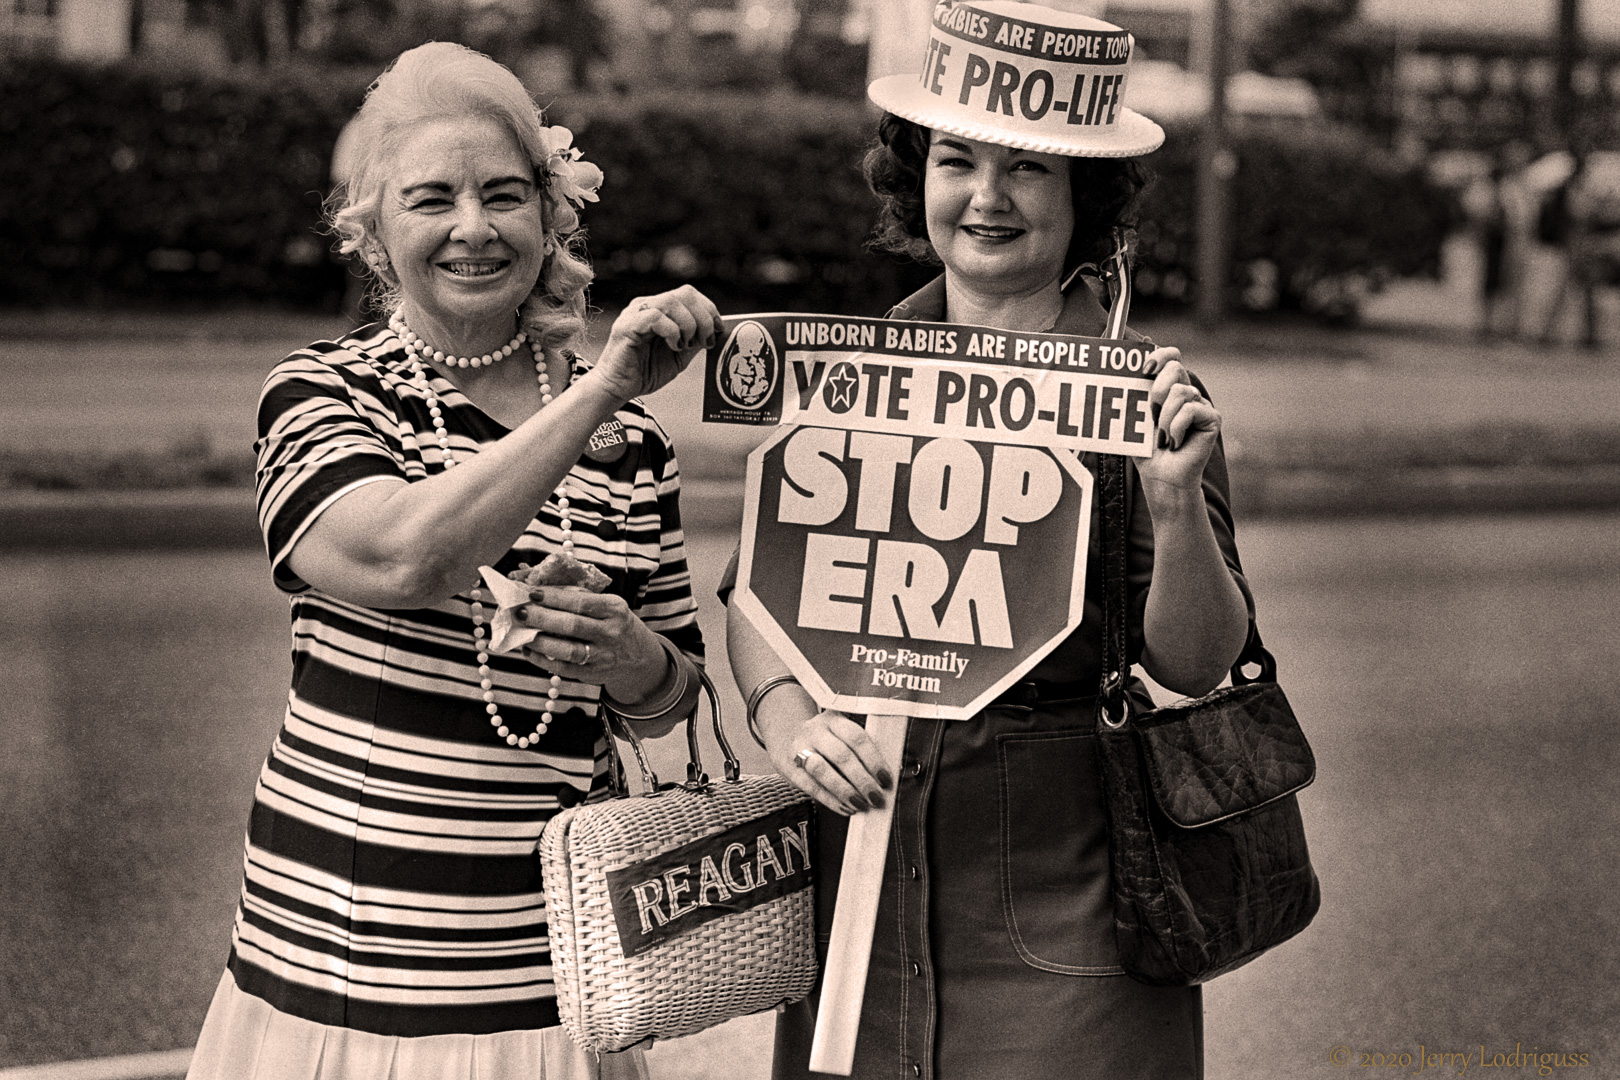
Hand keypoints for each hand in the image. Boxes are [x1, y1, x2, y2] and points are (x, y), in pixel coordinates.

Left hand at [515, 587, 666, 700]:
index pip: (581, 601)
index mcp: (613, 608)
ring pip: (568, 650)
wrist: (638, 656)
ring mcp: (603, 655)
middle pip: (573, 625)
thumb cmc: (614, 623)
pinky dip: (543, 660)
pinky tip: (529, 651)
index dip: (554, 598)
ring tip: (523, 634)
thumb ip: (578, 596)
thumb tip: (539, 587)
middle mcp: (611, 632)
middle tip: (521, 612)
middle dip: (543, 618)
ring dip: (541, 642)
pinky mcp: (593, 673)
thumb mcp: (607, 605)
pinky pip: (564, 668)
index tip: (532, 593)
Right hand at [591, 285, 723, 402]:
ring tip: (685, 345)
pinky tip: (673, 346)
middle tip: (704, 340)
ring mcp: (635, 313)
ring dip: (688, 324)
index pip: (689, 294)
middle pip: (685, 293)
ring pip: (671, 302)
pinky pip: (656, 317)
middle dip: (703, 317)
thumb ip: (695, 341)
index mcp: (659, 309)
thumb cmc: (645, 372)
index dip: (709, 309)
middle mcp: (647, 305)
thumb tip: (717, 330)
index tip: (717, 330)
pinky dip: (672, 331)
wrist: (617, 388)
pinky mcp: (627, 326)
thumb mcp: (679, 356)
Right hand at [764, 707, 893, 816]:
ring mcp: (799, 747)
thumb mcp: (842, 735)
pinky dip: (830, 800)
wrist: (788, 738)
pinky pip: (810, 786)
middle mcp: (815, 730)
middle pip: (841, 755)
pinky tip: (845, 808)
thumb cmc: (827, 742)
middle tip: (876, 798)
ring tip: (860, 805)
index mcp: (835, 718)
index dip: (873, 760)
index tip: (886, 780)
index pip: (857, 737)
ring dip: (844, 791)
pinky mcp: (789, 767)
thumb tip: (884, 779)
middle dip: (862, 780)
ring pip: (822, 770)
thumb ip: (861, 751)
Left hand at [1136, 347, 1220, 497]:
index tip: (1145, 368)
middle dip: (1157, 390)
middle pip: (1176, 368)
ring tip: (1164, 436)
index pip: (1172, 356)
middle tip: (1152, 414)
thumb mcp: (1134, 417)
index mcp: (1167, 387)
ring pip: (1180, 392)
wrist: (1160, 476)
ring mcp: (1200, 404)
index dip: (1161, 355)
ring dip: (1164, 418)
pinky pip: (1190, 409)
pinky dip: (1176, 428)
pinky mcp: (1212, 418)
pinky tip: (1176, 442)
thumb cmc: (1145, 449)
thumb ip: (1133, 392)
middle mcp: (1186, 392)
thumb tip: (1127, 367)